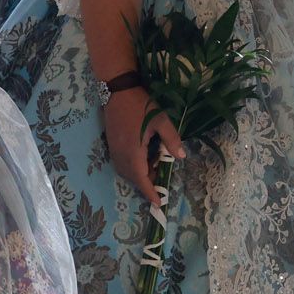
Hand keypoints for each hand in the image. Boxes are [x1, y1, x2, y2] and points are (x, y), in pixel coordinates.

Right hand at [102, 86, 184, 205]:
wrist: (117, 91)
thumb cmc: (140, 105)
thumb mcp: (161, 120)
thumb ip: (171, 139)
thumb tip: (181, 157)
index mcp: (133, 151)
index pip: (141, 178)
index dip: (149, 192)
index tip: (157, 203)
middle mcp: (121, 154)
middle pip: (132, 177)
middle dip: (146, 183)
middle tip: (160, 180)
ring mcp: (114, 149)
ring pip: (125, 171)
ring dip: (138, 175)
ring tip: (153, 167)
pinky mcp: (111, 143)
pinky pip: (121, 163)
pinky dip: (132, 167)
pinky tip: (142, 157)